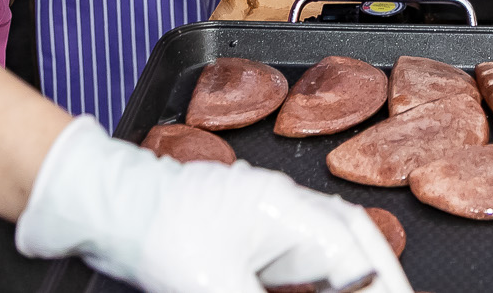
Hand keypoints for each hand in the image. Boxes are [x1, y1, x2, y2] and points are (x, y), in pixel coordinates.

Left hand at [15, 117, 412, 292]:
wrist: (108, 207)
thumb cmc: (155, 233)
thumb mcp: (214, 286)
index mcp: (288, 212)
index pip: (359, 257)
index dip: (384, 286)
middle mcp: (287, 209)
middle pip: (356, 245)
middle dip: (378, 278)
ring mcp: (269, 218)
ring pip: (331, 251)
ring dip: (350, 279)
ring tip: (369, 291)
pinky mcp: (250, 233)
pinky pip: (303, 258)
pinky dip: (321, 279)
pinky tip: (322, 287)